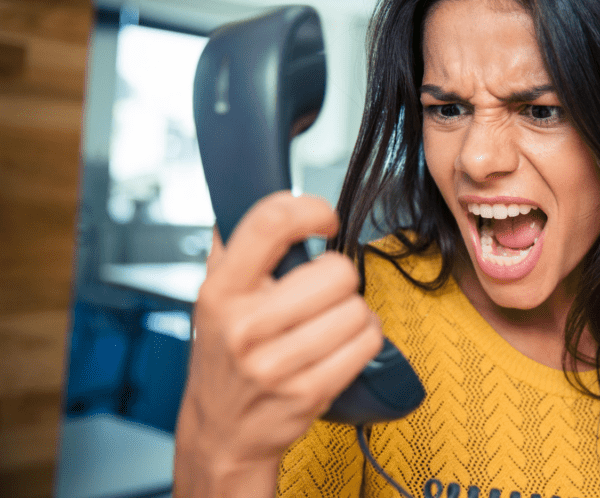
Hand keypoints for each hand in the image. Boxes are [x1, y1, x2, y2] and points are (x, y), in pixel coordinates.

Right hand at [173, 192, 382, 497]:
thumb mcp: (212, 297)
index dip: (309, 209)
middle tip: (324, 292)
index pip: (269, 223)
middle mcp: (245, 326)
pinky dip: (365, 339)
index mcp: (221, 291)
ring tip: (331, 322)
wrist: (222, 432)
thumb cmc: (225, 355)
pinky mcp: (308, 393)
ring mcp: (276, 364)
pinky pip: (367, 343)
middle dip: (340, 277)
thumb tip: (246, 187)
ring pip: (357, 309)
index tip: (323, 219)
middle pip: (336, 271)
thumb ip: (231, 245)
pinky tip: (341, 344)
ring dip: (355, 312)